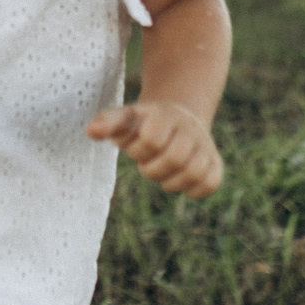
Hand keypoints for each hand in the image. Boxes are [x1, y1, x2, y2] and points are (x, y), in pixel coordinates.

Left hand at [87, 101, 223, 197]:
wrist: (178, 118)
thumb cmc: (143, 123)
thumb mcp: (124, 118)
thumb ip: (107, 123)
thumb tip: (90, 131)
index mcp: (165, 115)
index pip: (153, 138)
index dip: (139, 150)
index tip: (136, 148)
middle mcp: (189, 128)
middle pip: (176, 157)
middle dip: (153, 169)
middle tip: (147, 164)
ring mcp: (205, 146)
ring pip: (195, 173)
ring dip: (171, 181)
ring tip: (163, 173)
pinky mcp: (215, 163)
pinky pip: (210, 184)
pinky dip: (193, 190)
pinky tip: (180, 180)